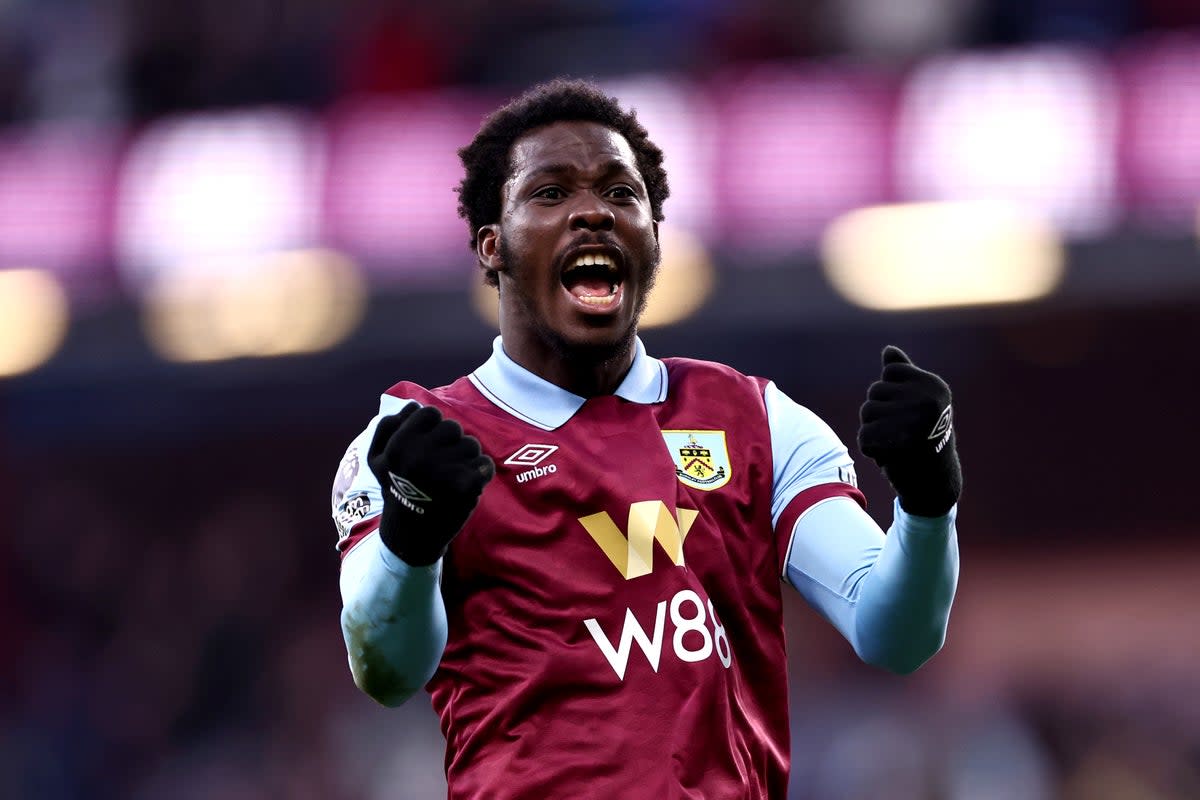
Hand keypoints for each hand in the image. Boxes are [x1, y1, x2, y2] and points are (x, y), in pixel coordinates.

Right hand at [367, 403, 494, 564]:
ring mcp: (444, 470)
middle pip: (453, 427)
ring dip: (466, 458)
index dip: (432, 429)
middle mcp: (420, 455)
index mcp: (399, 445)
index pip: (430, 413)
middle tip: (441, 464)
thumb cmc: (397, 490)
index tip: (428, 446)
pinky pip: (485, 464)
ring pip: (471, 445)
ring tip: (452, 477)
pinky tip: (466, 485)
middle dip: (450, 443)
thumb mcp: (377, 459)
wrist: (411, 535)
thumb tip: (413, 406)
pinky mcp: (466, 486)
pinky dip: (481, 473)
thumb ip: (388, 427)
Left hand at [858, 346, 961, 516]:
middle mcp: (926, 400)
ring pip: (867, 412)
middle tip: (903, 433)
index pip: (890, 373)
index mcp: (934, 386)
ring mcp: (913, 421)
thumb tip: (888, 350)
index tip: (910, 412)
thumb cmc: (924, 437)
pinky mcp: (897, 443)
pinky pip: (864, 436)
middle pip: (875, 392)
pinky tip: (890, 456)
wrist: (935, 481)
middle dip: (880, 413)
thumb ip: (904, 375)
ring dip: (874, 431)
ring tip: (897, 443)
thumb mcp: (920, 401)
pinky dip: (871, 449)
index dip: (891, 394)